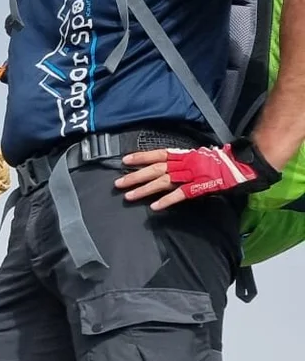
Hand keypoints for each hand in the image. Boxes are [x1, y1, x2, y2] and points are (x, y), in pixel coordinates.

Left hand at [118, 141, 280, 209]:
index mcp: (184, 155)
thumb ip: (183, 163)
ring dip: (144, 189)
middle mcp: (185, 163)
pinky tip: (154, 207)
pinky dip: (167, 200)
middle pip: (155, 169)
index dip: (141, 157)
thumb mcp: (198, 157)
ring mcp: (192, 175)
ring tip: (128, 196)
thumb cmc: (221, 163)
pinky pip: (180, 194)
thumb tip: (166, 168)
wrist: (243, 166)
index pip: (159, 154)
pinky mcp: (199, 187)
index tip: (124, 161)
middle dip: (135, 176)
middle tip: (117, 184)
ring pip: (163, 181)